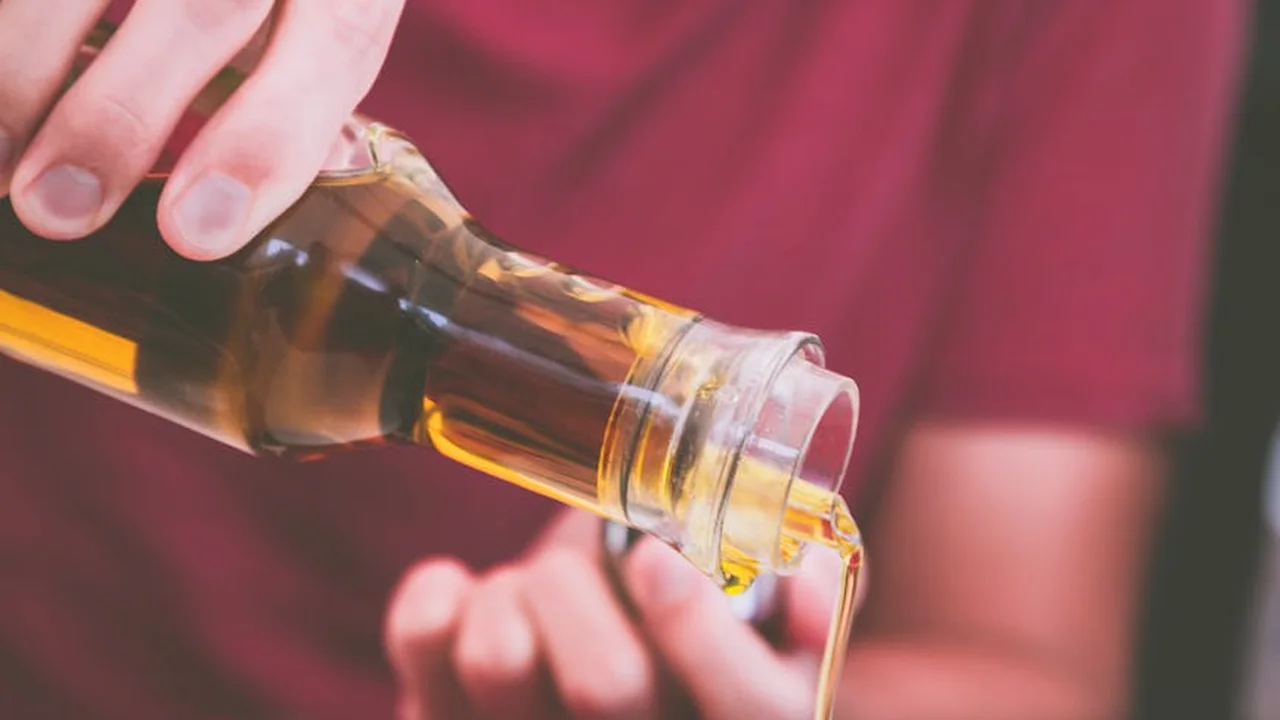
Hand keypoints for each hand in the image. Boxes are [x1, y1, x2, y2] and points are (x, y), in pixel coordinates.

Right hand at [0, 0, 404, 258]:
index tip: (193, 231)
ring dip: (23, 67)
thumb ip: (296, 99)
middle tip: (58, 209)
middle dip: (121, 114)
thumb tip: (223, 217)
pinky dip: (1, 22)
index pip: (334, 43)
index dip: (264, 140)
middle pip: (203, 5)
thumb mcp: (322, 25)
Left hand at [385, 509, 852, 719]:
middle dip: (580, 582)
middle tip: (578, 557)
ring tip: (532, 585)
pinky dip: (435, 600)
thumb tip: (806, 577)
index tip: (655, 558)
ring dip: (512, 586)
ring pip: (501, 663)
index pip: (753, 713)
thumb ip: (801, 599)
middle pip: (608, 684)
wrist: (596, 683)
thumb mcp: (767, 631)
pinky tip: (466, 598)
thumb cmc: (687, 646)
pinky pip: (421, 659)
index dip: (701, 633)